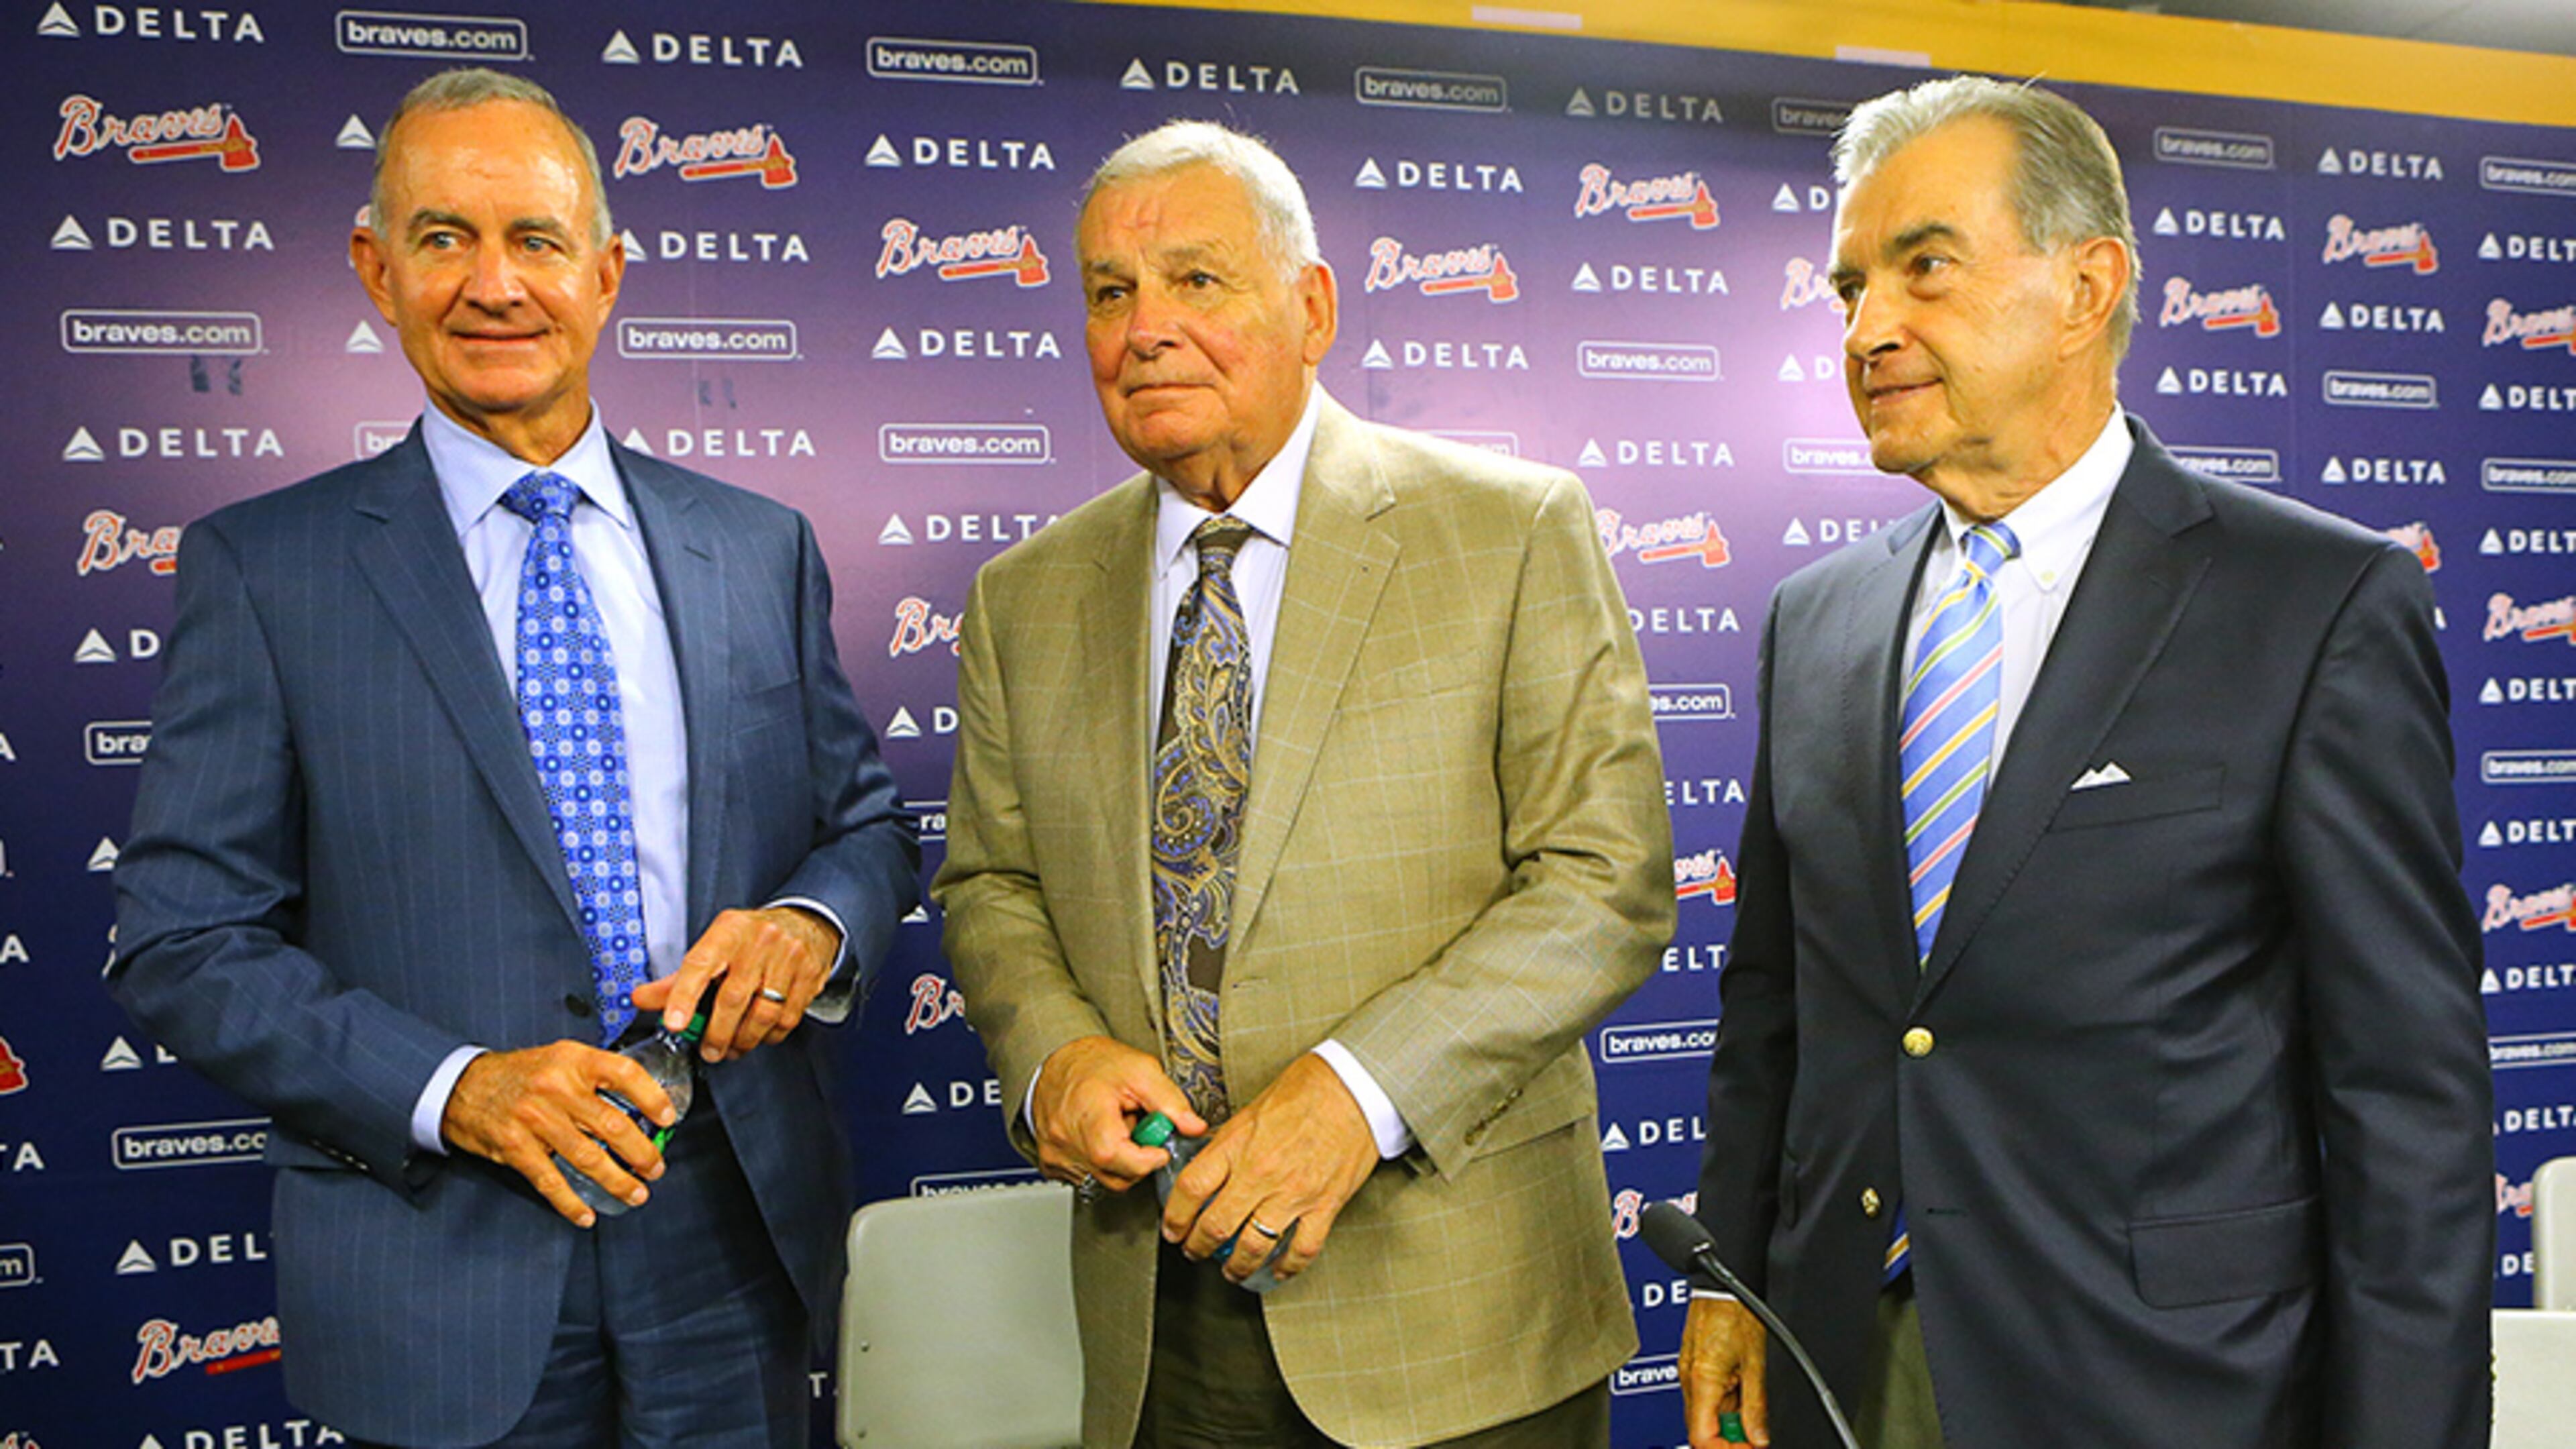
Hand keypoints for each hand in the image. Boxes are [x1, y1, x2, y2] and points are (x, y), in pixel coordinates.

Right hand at [440, 1041, 672, 1227]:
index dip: (652, 1097)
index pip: (625, 1074)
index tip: (668, 1117)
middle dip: (642, 1152)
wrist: (462, 1085)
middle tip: (656, 1167)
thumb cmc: (520, 1074)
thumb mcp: (559, 1058)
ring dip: (617, 1181)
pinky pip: (550, 1180)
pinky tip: (586, 1214)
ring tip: (636, 1193)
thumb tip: (639, 1104)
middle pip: (613, 1124)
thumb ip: (593, 1076)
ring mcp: (535, 1118)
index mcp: (572, 1060)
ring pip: (588, 1157)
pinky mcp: (515, 1146)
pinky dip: (570, 1203)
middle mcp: (556, 1087)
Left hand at [632, 906, 838, 1062]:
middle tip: (709, 1051)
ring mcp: (788, 958)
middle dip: (717, 1033)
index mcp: (728, 931)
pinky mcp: (809, 976)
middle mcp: (759, 941)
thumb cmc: (751, 938)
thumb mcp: (715, 945)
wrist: (806, 922)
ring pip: (763, 1013)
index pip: (699, 965)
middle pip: (733, 997)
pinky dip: (769, 1036)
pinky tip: (759, 1036)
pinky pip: (787, 1018)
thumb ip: (678, 978)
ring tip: (732, 1049)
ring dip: (744, 1040)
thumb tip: (642, 999)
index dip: (683, 997)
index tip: (674, 1024)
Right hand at [1030, 1036, 1202, 1194]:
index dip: (1147, 1159)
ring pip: (1103, 1181)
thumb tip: (1194, 1127)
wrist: (1058, 1060)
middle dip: (1138, 1160)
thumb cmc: (1095, 1063)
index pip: (1119, 1158)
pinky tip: (1101, 1140)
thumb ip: (1171, 1101)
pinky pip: (1087, 1179)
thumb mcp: (1141, 1070)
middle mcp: (1066, 1140)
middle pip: (1116, 1177)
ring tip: (1117, 1131)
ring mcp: (1056, 1155)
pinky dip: (1101, 1165)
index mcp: (1088, 1116)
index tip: (1159, 1148)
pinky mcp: (1051, 1163)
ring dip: (1120, 1163)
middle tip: (1137, 1130)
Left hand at [1163, 1052, 1377, 1285]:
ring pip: (1254, 1247)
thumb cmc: (1309, 1088)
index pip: (1191, 1188)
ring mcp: (1294, 1193)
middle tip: (1194, 1251)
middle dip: (1198, 1247)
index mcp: (1239, 1144)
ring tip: (1231, 1271)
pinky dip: (1286, 1267)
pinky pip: (1301, 1250)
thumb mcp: (1253, 1108)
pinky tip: (1277, 1271)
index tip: (1172, 1228)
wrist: (1356, 1087)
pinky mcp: (1325, 1205)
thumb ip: (1230, 1141)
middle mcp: (1262, 1173)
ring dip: (1236, 1266)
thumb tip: (1208, 1164)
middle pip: (1216, 1225)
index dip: (1175, 1216)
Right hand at [1682, 1296, 1769, 1447]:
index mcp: (1702, 1382)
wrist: (1722, 1287)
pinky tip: (1739, 1396)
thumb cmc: (1735, 1313)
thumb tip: (1759, 1437)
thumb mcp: (1755, 1364)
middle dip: (1729, 1441)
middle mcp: (1688, 1381)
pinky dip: (1722, 1407)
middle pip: (1701, 1432)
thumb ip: (1755, 1406)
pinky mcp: (1692, 1367)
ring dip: (1727, 1424)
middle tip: (1755, 1438)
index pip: (1702, 1439)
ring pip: (1703, 1417)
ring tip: (1751, 1413)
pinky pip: (1704, 1399)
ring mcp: (1687, 1374)